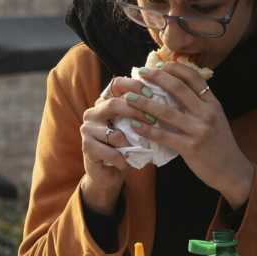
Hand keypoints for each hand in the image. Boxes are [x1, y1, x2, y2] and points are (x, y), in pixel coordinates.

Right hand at [79, 76, 159, 213]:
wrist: (108, 172)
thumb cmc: (127, 145)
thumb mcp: (136, 127)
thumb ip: (144, 113)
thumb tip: (170, 102)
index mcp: (106, 101)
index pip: (117, 84)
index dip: (134, 86)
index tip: (152, 93)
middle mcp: (94, 112)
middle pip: (113, 104)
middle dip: (136, 112)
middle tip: (153, 121)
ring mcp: (87, 128)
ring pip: (113, 133)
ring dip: (131, 144)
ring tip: (140, 150)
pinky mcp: (86, 146)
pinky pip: (110, 152)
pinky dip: (122, 159)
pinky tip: (126, 163)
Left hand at [125, 64, 255, 207]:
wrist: (232, 170)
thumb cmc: (220, 145)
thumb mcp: (216, 119)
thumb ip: (200, 105)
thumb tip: (177, 91)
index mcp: (213, 104)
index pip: (194, 78)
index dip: (175, 68)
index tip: (159, 65)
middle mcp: (207, 113)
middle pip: (178, 88)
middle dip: (157, 78)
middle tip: (140, 72)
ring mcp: (199, 130)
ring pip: (167, 111)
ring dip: (145, 102)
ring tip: (129, 96)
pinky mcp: (191, 147)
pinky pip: (164, 135)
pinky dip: (147, 129)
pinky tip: (135, 124)